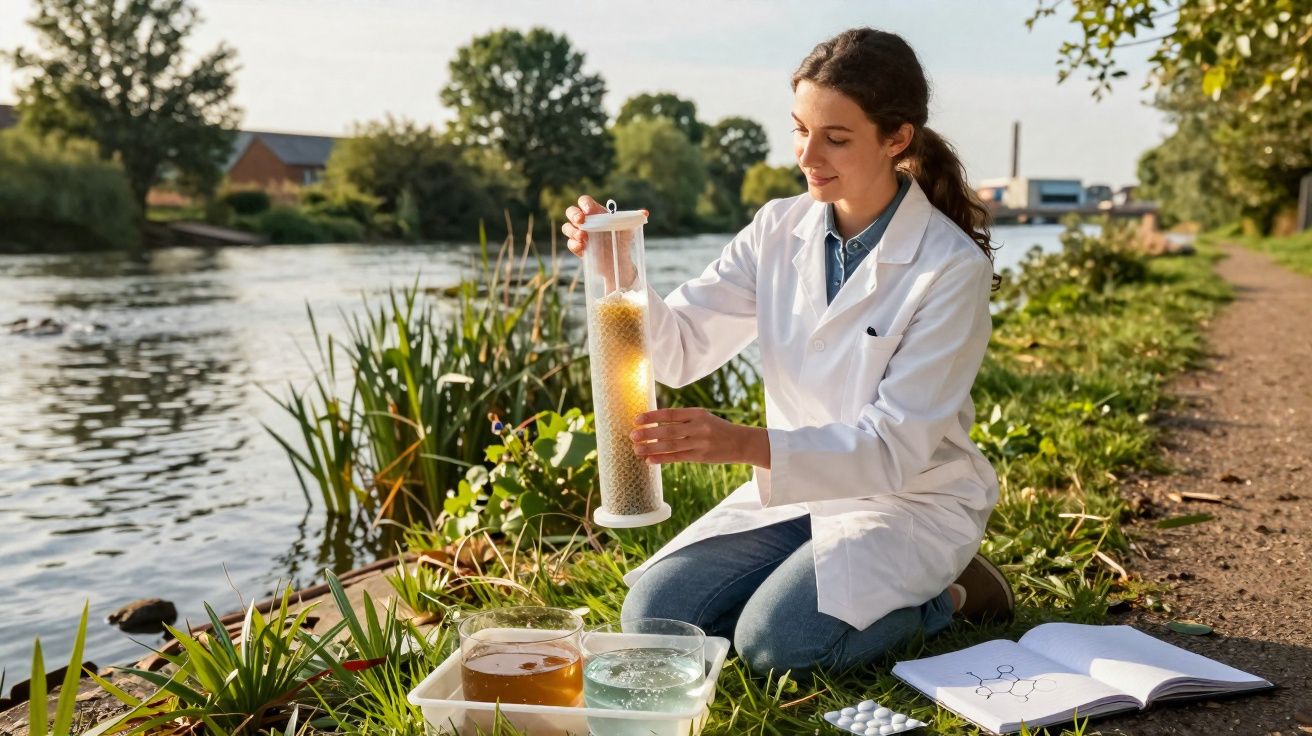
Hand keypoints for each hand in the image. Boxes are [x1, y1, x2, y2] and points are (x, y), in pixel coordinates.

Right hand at [561, 195, 639, 292]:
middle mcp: (586, 222)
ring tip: (583, 237)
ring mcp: (580, 234)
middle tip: (581, 221)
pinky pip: (570, 244)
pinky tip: (582, 247)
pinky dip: (574, 244)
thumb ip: (634, 219)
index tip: (589, 210)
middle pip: (571, 211)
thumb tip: (645, 213)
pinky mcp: (578, 248)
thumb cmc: (622, 241)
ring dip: (572, 231)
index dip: (585, 204)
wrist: (619, 262)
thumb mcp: (629, 229)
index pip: (585, 202)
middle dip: (573, 214)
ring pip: (567, 227)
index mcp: (596, 212)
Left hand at [630, 408, 770, 467]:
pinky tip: (650, 460)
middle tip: (632, 435)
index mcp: (697, 413)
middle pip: (668, 430)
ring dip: (651, 448)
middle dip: (648, 433)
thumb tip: (654, 422)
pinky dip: (662, 459)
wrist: (740, 442)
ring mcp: (700, 442)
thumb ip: (682, 419)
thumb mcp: (702, 418)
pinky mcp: (701, 456)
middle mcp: (698, 427)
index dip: (652, 416)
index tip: (636, 419)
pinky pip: (677, 458)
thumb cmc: (716, 428)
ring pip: (671, 446)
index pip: (670, 413)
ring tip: (636, 450)